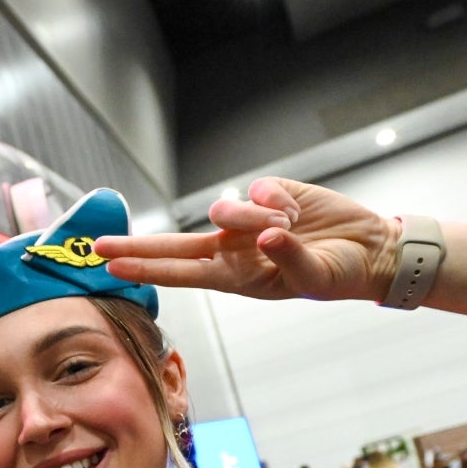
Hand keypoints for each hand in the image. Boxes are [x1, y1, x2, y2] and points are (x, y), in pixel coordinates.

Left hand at [93, 177, 398, 302]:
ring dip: (253, 218)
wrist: (369, 248)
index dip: (145, 270)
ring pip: (225, 210)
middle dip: (135, 246)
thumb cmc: (336, 273)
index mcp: (234, 276)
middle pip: (173, 245)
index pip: (180, 273)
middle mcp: (231, 249)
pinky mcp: (267, 194)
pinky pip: (259, 191)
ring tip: (287, 228)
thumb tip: (264, 238)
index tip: (112, 270)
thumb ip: (286, 259)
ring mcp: (246, 221)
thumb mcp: (310, 276)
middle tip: (98, 247)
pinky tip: (298, 212)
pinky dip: (279, 201)